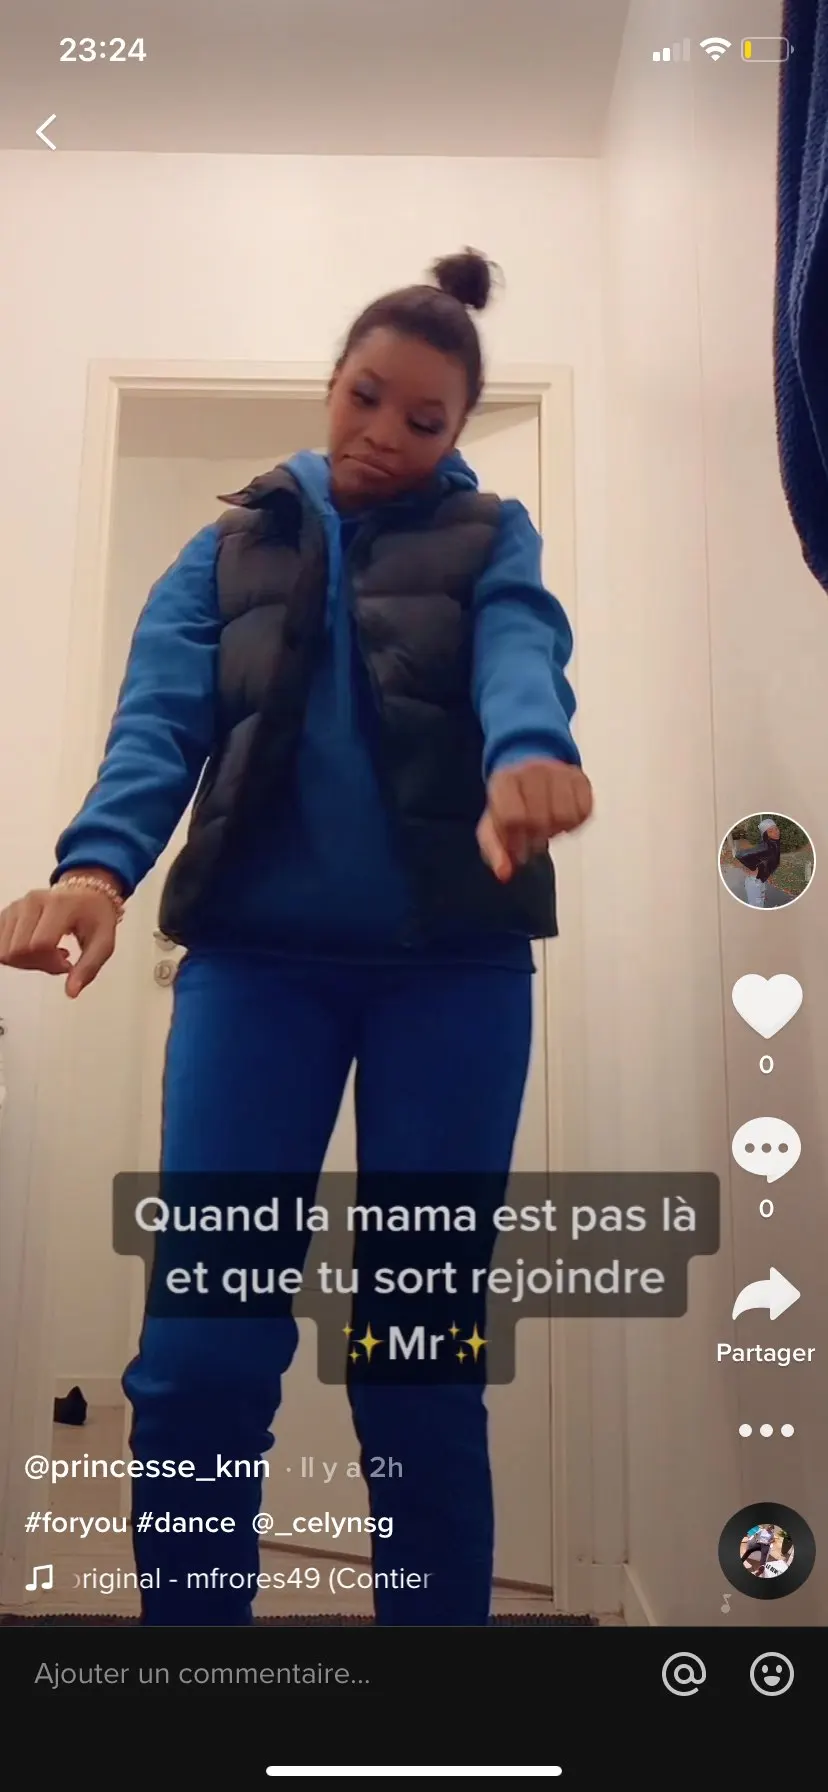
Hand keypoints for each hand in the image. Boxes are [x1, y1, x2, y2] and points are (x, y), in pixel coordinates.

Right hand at [0, 883, 119, 997]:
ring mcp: (16, 906)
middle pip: (18, 949)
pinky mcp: (6, 914)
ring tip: (47, 954)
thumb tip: (71, 993)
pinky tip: (34, 950)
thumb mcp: (103, 943)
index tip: (67, 962)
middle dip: (38, 964)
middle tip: (58, 960)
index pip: (39, 944)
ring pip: (5, 950)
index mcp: (58, 905)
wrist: (85, 895)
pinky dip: (15, 956)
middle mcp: (32, 902)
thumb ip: (88, 968)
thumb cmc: (95, 918)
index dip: (51, 963)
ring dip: (25, 962)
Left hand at [477, 759, 592, 881]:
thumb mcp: (493, 827)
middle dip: (537, 837)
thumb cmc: (510, 805)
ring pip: (565, 815)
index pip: (512, 816)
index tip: (517, 842)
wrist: (529, 777)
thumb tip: (504, 874)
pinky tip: (562, 821)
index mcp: (505, 780)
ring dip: (557, 830)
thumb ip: (495, 851)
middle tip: (534, 838)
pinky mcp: (580, 778)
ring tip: (547, 827)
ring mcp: (558, 772)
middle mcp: (532, 770)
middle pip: (540, 818)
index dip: (516, 838)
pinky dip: (574, 824)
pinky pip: (584, 812)